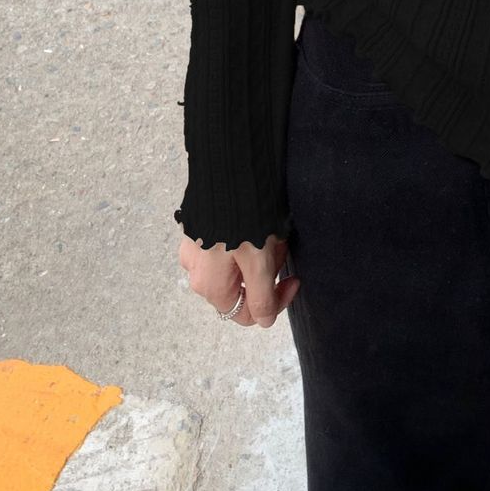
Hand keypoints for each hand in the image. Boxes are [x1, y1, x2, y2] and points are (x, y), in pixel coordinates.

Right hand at [179, 229, 299, 326]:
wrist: (229, 169)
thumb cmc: (245, 217)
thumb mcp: (260, 262)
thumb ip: (262, 297)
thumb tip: (264, 321)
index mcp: (210, 287)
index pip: (249, 314)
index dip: (277, 301)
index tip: (294, 279)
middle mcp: (196, 273)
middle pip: (241, 289)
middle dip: (266, 275)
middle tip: (280, 250)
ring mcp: (195, 250)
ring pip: (236, 267)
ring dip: (256, 257)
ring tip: (270, 234)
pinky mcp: (200, 229)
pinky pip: (227, 246)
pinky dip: (245, 241)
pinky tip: (255, 223)